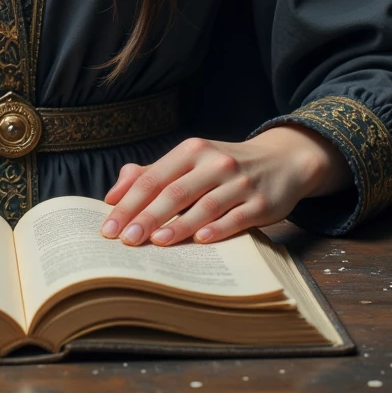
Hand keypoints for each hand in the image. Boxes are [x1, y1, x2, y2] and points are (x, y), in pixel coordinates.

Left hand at [99, 124, 352, 245]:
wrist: (282, 161)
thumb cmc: (225, 166)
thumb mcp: (191, 160)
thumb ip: (152, 174)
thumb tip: (113, 195)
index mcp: (192, 150)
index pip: (153, 178)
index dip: (129, 202)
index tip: (109, 226)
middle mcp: (215, 162)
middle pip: (175, 191)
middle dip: (147, 216)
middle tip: (126, 239)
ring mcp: (240, 182)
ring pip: (205, 204)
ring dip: (179, 225)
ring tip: (156, 242)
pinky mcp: (261, 202)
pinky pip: (237, 217)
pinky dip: (218, 228)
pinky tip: (200, 240)